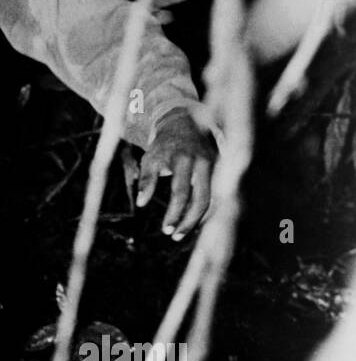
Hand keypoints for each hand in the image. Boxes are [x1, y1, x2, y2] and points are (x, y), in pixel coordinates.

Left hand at [136, 108, 215, 239]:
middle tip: (175, 236)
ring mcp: (215, 166)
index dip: (174, 213)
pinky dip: (204, 210)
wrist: (183, 125)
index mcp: (184, 160)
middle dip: (189, 221)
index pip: (181, 193)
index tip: (166, 229)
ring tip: (181, 232)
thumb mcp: (150, 159)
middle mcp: (203, 163)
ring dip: (197, 219)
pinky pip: (215, 195)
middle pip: (201, 200)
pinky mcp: (220, 170)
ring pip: (212, 199)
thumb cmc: (163, 146)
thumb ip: (147, 180)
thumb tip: (141, 203)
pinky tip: (192, 221)